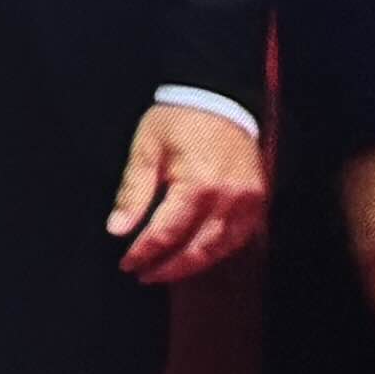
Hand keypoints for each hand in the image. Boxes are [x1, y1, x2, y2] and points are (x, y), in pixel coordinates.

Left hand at [106, 104, 268, 284]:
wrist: (218, 98)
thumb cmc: (179, 120)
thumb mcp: (146, 149)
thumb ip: (133, 192)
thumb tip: (117, 229)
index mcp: (199, 184)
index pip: (167, 233)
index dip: (144, 252)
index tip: (127, 264)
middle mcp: (228, 197)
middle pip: (196, 249)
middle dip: (167, 267)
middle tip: (144, 275)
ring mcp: (247, 201)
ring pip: (219, 249)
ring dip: (191, 265)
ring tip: (165, 270)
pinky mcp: (257, 200)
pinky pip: (237, 238)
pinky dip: (215, 251)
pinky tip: (195, 255)